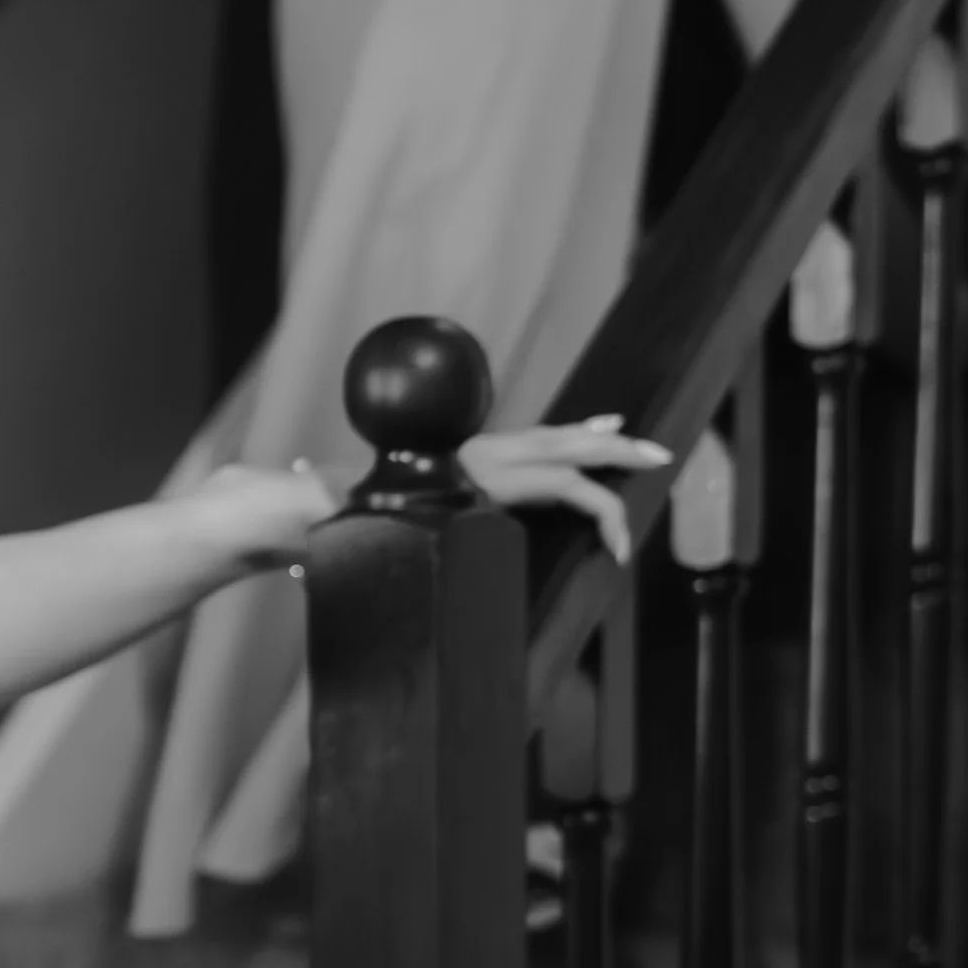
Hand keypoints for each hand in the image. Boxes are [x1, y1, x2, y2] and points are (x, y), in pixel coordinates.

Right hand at [200, 422, 664, 582]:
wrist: (313, 510)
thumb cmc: (327, 520)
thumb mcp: (364, 521)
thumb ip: (357, 521)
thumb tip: (311, 522)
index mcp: (454, 462)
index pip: (522, 442)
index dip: (567, 435)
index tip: (602, 427)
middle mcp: (474, 455)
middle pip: (555, 438)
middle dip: (606, 439)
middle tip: (650, 444)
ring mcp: (485, 465)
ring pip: (570, 457)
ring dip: (616, 460)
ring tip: (655, 463)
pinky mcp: (495, 484)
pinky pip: (565, 492)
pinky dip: (600, 511)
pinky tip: (616, 540)